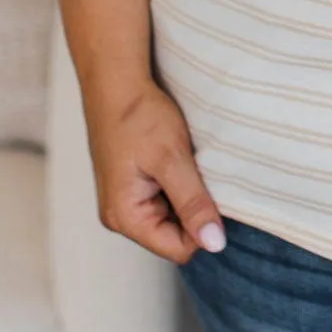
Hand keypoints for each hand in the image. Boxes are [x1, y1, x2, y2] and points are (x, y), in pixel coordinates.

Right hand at [84, 76, 226, 263]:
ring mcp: (124, 201)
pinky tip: (178, 159)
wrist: (115, 81)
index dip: (204, 227)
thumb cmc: (139, 116)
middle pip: (175, 235)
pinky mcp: (131, 186)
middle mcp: (120, 217)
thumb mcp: (172, 159)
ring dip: (187, 194)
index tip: (214, 192)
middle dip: (194, 209)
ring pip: (172, 216)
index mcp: (125, 217)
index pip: (179, 249)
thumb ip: (193, 203)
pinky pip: (164, 199)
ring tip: (186, 163)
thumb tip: (215, 245)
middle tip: (197, 171)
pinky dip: (178, 183)